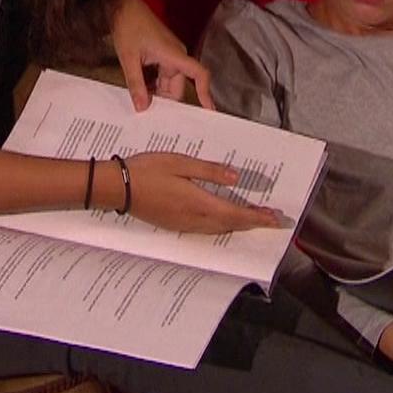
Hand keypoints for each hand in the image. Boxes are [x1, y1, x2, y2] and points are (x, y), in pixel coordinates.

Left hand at [111, 0, 213, 109]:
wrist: (122, 6)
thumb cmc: (128, 25)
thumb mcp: (129, 57)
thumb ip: (136, 84)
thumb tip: (142, 107)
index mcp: (175, 54)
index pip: (199, 74)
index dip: (205, 92)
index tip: (209, 110)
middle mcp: (176, 57)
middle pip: (178, 87)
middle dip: (166, 102)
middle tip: (153, 118)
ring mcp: (168, 56)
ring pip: (167, 84)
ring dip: (156, 94)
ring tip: (142, 107)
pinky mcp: (160, 56)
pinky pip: (160, 77)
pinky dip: (152, 86)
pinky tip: (140, 94)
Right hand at [117, 152, 284, 233]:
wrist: (117, 188)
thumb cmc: (147, 170)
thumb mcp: (181, 162)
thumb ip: (210, 171)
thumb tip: (236, 177)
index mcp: (198, 202)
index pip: (235, 213)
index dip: (257, 217)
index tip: (274, 218)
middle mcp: (194, 218)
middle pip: (230, 225)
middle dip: (252, 223)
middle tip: (271, 219)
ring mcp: (183, 224)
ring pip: (219, 229)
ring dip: (238, 225)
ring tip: (253, 218)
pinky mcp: (175, 225)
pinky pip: (206, 229)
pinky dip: (222, 225)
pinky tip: (224, 219)